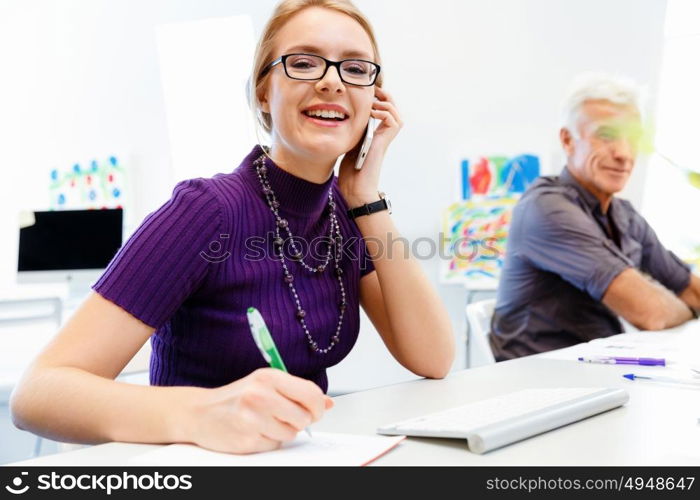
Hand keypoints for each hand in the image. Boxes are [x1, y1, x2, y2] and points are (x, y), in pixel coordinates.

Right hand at [184, 368, 333, 453]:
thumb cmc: (237, 397)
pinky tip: (254, 431)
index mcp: (269, 377)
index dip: (318, 406)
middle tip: (284, 416)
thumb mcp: (266, 385)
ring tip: (264, 422)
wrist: (200, 412)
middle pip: (304, 417)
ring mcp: (253, 418)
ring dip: (283, 431)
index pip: (311, 394)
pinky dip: (268, 440)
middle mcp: (260, 395)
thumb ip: (297, 392)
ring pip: (291, 433)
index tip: (316, 411)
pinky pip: (275, 444)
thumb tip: (329, 403)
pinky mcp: (247, 439)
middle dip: (299, 420)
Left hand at [338, 86, 402, 207]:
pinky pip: (392, 119)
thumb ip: (348, 131)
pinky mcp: (384, 141)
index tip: (363, 91)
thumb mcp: (347, 144)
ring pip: (394, 111)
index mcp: (374, 133)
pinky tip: (371, 113)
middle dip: (382, 95)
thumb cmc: (350, 172)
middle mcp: (381, 134)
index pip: (381, 109)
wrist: (356, 188)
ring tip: (370, 101)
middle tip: (370, 90)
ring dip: (383, 102)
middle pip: (391, 106)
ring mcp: (384, 138)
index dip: (375, 98)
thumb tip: (337, 116)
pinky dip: (383, 112)